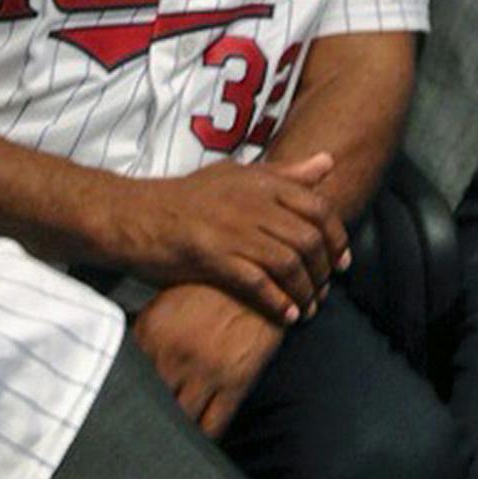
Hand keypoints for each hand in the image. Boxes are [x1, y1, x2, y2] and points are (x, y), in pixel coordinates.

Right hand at [125, 152, 349, 323]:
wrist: (135, 215)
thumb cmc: (188, 197)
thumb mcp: (238, 174)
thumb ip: (285, 173)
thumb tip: (328, 162)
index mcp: (262, 182)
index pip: (318, 208)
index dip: (337, 238)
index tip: (342, 262)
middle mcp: (253, 204)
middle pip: (308, 239)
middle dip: (324, 270)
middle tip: (325, 291)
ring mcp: (233, 230)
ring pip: (288, 263)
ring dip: (305, 291)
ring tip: (308, 309)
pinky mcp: (212, 257)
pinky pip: (257, 283)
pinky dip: (278, 302)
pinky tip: (287, 315)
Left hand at [133, 283, 285, 436]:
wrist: (262, 279)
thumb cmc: (211, 292)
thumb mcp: (167, 305)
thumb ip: (141, 336)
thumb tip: (121, 365)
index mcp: (150, 333)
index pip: (122, 379)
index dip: (119, 400)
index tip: (119, 414)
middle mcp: (173, 354)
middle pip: (147, 405)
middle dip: (143, 422)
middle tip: (140, 436)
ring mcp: (205, 370)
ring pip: (178, 423)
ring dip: (171, 434)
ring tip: (166, 443)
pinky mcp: (235, 382)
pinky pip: (211, 427)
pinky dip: (201, 440)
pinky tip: (196, 440)